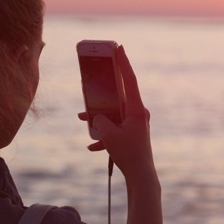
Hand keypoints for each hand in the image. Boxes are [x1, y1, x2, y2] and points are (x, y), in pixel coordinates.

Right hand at [78, 45, 155, 179]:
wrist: (140, 176)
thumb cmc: (128, 154)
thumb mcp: (109, 135)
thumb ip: (100, 121)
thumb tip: (97, 117)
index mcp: (136, 108)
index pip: (129, 80)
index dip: (123, 62)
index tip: (119, 48)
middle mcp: (138, 113)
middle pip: (118, 95)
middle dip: (103, 90)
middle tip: (97, 75)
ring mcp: (135, 123)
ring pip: (114, 113)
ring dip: (99, 116)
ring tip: (82, 118)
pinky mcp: (132, 133)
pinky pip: (116, 128)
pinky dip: (104, 135)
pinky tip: (92, 146)